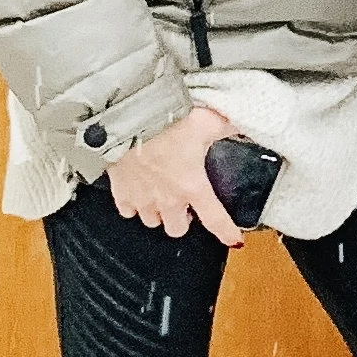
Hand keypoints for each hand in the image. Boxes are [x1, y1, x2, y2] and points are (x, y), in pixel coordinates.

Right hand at [105, 105, 248, 246]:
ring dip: (159, 213)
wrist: (128, 117)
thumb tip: (236, 124)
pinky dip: (133, 205)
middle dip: (183, 221)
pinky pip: (127, 211)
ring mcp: (142, 197)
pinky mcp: (120, 191)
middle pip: (177, 229)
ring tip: (162, 198)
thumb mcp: (207, 121)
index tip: (233, 239)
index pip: (215, 219)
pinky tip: (139, 193)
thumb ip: (224, 127)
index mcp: (192, 185)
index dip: (226, 232)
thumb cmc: (166, 120)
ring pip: (151, 222)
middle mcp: (167, 197)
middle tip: (186, 206)